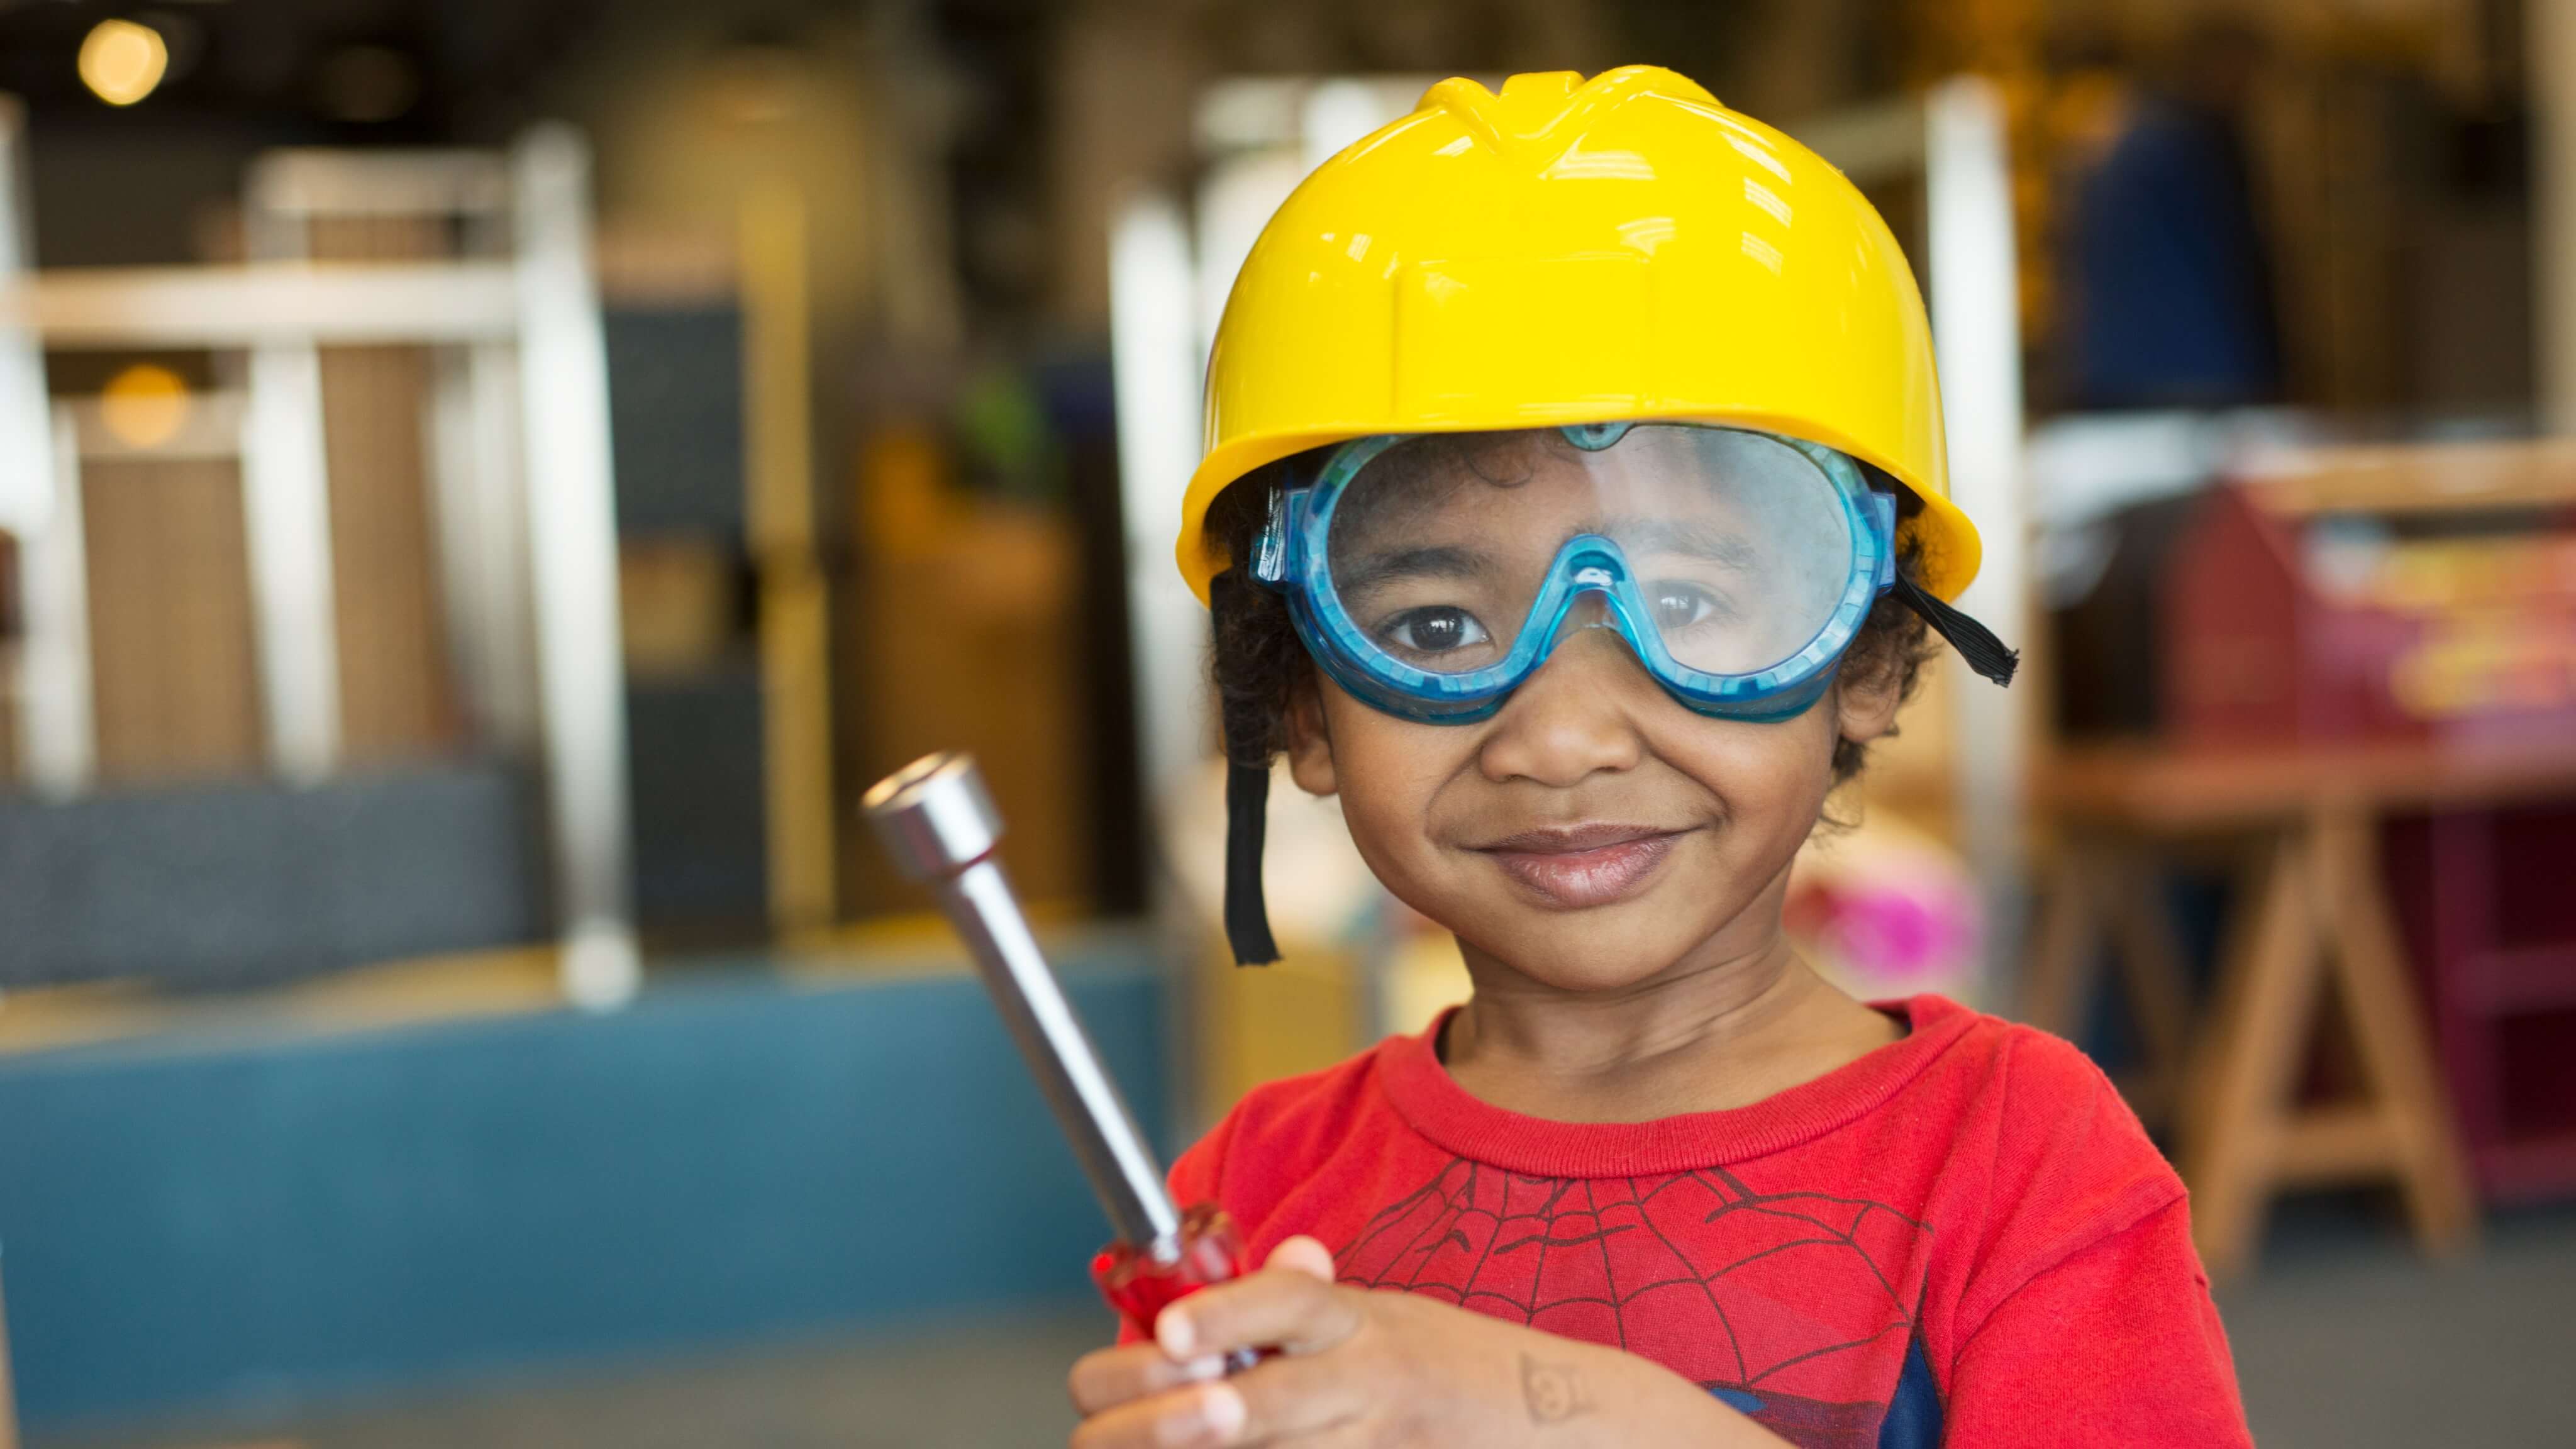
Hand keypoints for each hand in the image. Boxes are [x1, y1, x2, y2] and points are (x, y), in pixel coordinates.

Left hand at [1067, 1237, 1780, 1447]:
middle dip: (1156, 1422)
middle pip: (1237, 1410)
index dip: (1216, 1324)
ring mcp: (1374, 1446)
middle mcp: (1364, 1382)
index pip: (1277, 1303)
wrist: (1575, 1426)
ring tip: (1152, 1439)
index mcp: (1355, 1320)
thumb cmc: (1459, 1370)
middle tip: (1111, 1427)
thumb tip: (1237, 1279)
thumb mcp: (1390, 1316)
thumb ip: (1305, 1305)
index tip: (1169, 1342)